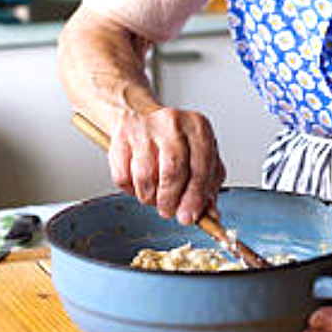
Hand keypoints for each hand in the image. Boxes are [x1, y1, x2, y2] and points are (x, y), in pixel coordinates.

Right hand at [110, 107, 225, 224]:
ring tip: (154, 195)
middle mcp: (173, 123)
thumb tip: (211, 216)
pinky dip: (130, 189)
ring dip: (149, 196)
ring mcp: (145, 128)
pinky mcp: (121, 136)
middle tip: (168, 210)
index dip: (195, 197)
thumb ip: (207, 187)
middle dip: (170, 200)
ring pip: (145, 176)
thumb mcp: (198, 157)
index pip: (201, 166)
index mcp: (198, 127)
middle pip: (172, 171)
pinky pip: (122, 176)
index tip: (189, 216)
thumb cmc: (174, 140)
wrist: (141, 115)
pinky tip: (138, 184)